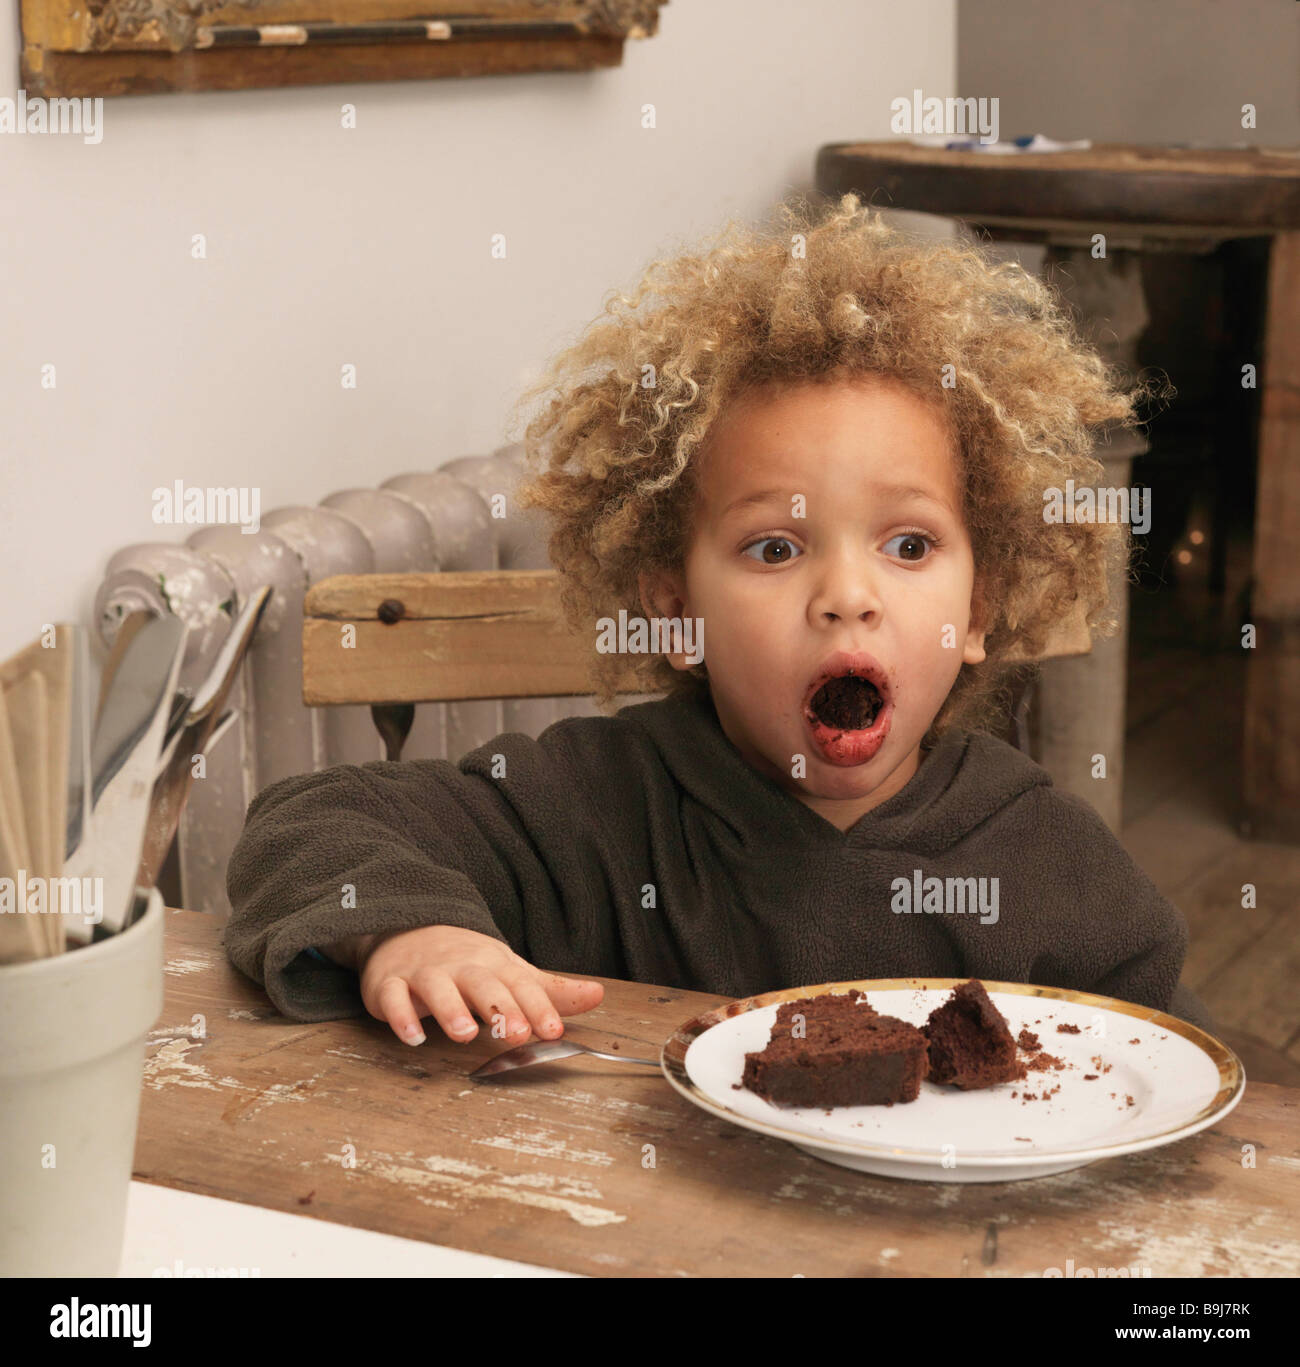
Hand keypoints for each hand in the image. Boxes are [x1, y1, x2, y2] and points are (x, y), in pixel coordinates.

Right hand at [356, 924, 603, 1046]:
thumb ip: (551, 991)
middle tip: (517, 1034)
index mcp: (494, 965)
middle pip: (482, 983)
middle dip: (501, 1007)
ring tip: (466, 1034)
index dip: (538, 1007)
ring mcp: (424, 973)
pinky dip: (400, 1016)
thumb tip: (597, 995)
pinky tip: (412, 1036)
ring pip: (437, 987)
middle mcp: (461, 966)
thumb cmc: (468, 962)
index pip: (520, 985)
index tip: (554, 1030)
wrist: (409, 930)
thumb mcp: (511, 972)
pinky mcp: (389, 983)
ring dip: (451, 1010)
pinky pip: (392, 997)